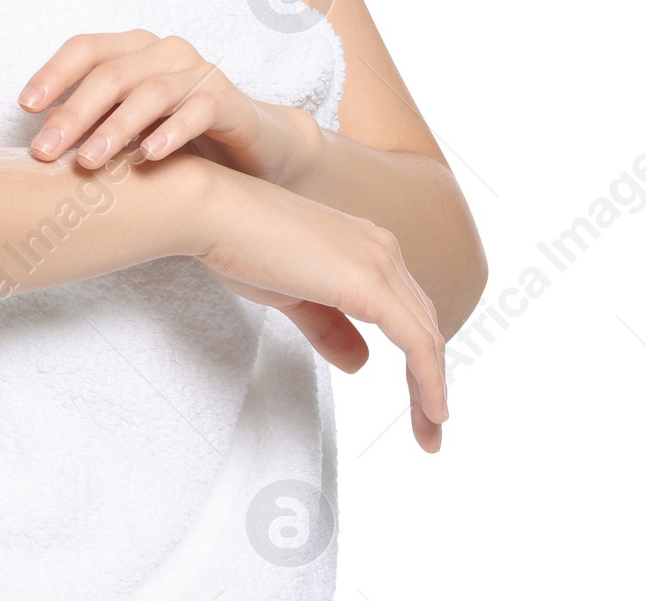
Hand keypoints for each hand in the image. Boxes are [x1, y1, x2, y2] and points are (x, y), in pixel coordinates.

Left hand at [17, 28, 317, 186]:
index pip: (86, 48)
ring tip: (89, 161)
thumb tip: (36, 143)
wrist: (254, 150)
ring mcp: (199, 74)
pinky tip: (149, 155)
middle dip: (73, 113)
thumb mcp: (128, 127)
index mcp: (134, 50)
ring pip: (151, 91)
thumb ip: (91, 124)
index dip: (53, 73)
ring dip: (116, 126)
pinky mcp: (231, 102)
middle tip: (44, 152)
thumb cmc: (177, 137)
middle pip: (111, 73)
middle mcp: (165, 53)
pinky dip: (172, 131)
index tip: (25, 107)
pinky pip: (200, 110)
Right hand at [197, 168, 448, 453]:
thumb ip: (330, 326)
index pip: (407, 310)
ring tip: (430, 435)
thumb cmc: (238, 244)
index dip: (418, 359)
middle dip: (431, 380)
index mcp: (364, 246)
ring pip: (426, 337)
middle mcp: (381, 248)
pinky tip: (432, 413)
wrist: (212, 211)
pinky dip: (430, 382)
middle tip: (429, 432)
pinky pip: (417, 343)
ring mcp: (379, 262)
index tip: (419, 404)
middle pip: (423, 324)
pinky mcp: (370, 283)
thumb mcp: (292, 296)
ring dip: (433, 390)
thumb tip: (361, 363)